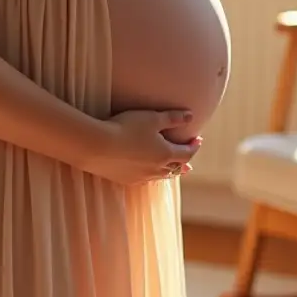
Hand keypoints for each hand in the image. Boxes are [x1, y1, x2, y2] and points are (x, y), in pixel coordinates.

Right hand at [84, 109, 202, 184]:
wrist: (98, 146)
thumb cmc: (126, 127)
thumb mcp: (152, 118)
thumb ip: (173, 118)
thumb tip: (191, 116)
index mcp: (166, 154)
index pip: (187, 153)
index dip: (194, 146)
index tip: (198, 139)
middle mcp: (157, 169)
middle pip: (176, 168)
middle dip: (184, 162)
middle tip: (189, 160)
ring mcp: (142, 176)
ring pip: (162, 176)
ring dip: (170, 171)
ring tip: (174, 170)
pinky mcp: (127, 180)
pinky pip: (146, 180)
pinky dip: (153, 175)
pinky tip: (149, 174)